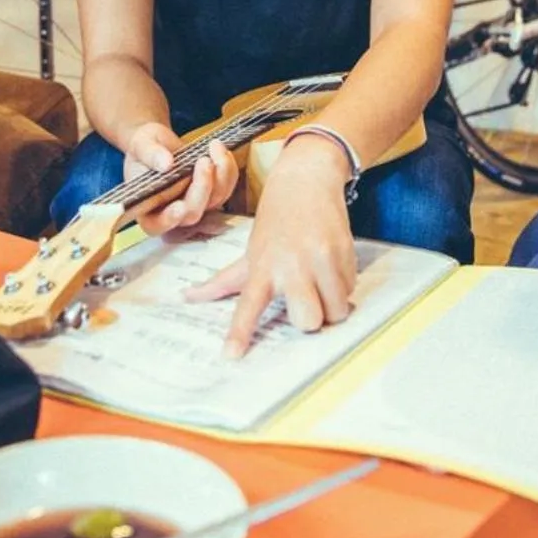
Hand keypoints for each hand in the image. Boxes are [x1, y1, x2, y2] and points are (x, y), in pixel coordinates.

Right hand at [124, 122, 238, 234]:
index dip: (170, 220)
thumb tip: (166, 163)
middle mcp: (173, 213)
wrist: (159, 143)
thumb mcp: (142, 146)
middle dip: (202, 188)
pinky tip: (219, 149)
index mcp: (148, 210)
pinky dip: (227, 168)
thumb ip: (150, 155)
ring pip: (215, 200)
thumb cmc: (145, 149)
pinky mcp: (210, 193)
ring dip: (221, 174)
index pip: (157, 225)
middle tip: (203, 161)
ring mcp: (195, 204)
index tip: (179, 206)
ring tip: (213, 146)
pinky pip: (226, 187)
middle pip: (193, 213)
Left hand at [185, 135, 356, 356]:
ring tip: (319, 281)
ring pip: (336, 311)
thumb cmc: (275, 221)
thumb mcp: (249, 251)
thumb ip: (224, 281)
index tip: (231, 356)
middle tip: (304, 297)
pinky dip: (342, 286)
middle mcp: (290, 264)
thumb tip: (187, 297)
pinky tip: (330, 266)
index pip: (247, 307)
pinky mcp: (344, 252)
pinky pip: (350, 291)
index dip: (240, 333)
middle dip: (310, 317)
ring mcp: (320, 258)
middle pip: (308, 321)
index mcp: (262, 267)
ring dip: (330, 304)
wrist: (306, 180)